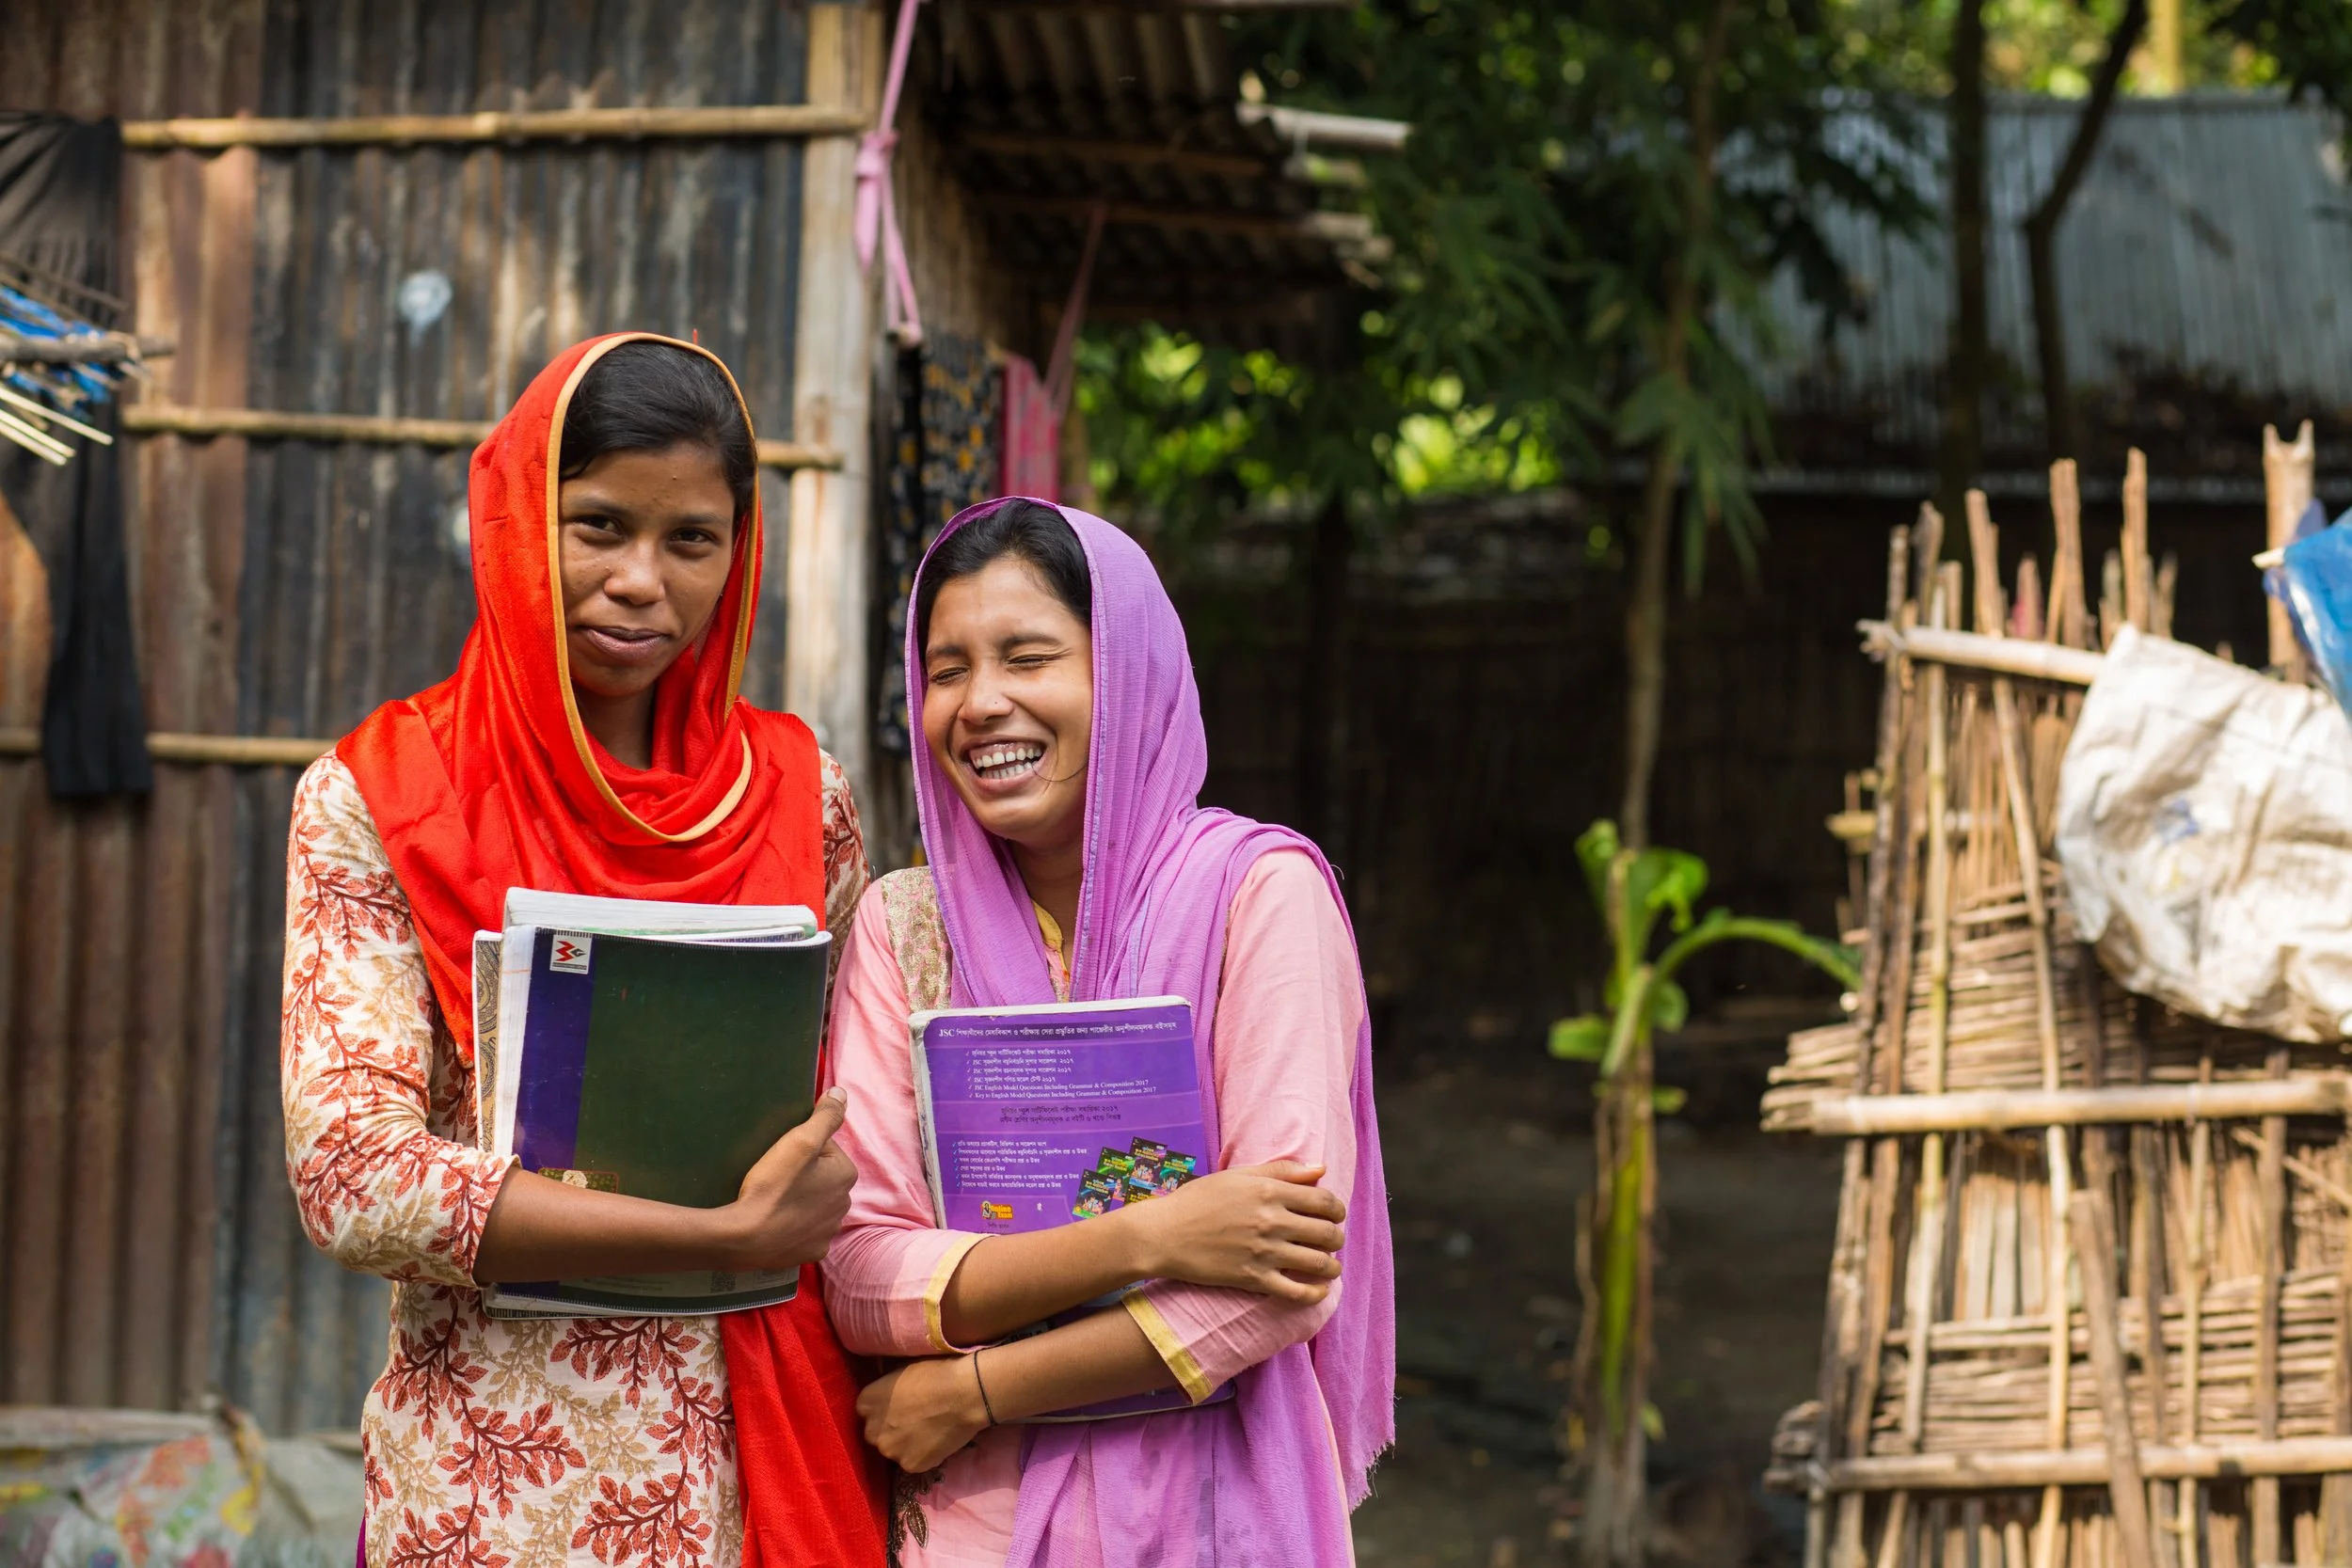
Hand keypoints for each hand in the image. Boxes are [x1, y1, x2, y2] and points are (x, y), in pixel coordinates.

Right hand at [722, 1087, 856, 1269]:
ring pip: (814, 1205)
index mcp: (846, 1175)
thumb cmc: (772, 1185)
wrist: (745, 1237)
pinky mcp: (812, 1252)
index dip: (801, 1148)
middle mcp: (845, 1204)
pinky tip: (775, 1222)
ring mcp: (829, 1232)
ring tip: (772, 1199)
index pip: (826, 1149)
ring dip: (799, 1200)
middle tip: (773, 1178)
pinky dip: (793, 1226)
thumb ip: (825, 1116)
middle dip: (803, 1175)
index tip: (781, 1157)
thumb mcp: (799, 1141)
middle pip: (821, 1178)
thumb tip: (842, 1094)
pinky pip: (805, 1232)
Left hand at [858, 1355, 990, 1472]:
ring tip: (929, 1432)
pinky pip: (914, 1462)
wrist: (962, 1395)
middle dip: (889, 1430)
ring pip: (895, 1450)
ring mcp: (890, 1451)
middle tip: (913, 1421)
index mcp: (866, 1402)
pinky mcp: (910, 1466)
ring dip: (906, 1444)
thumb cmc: (934, 1373)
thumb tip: (888, 1395)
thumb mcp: (900, 1372)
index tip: (899, 1406)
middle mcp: (871, 1430)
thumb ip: (886, 1389)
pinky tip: (937, 1441)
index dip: (883, 1410)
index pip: (866, 1411)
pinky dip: (923, 1455)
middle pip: (876, 1434)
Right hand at [1118, 1161, 1345, 1303]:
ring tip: (1329, 1266)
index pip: (1325, 1202)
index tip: (1335, 1216)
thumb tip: (1320, 1170)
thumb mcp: (1238, 1176)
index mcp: (1270, 1191)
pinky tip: (1317, 1290)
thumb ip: (1281, 1171)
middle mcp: (1271, 1221)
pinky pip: (1297, 1292)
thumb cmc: (1198, 1200)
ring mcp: (1264, 1252)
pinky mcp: (1253, 1279)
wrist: (1164, 1234)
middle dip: (1336, 1238)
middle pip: (1327, 1233)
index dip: (1338, 1210)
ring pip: (1318, 1264)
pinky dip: (1315, 1293)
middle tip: (1331, 1241)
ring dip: (1331, 1266)